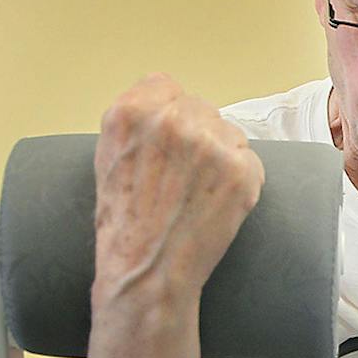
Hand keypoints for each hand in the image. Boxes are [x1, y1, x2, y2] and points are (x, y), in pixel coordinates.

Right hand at [93, 74, 263, 308]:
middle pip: (200, 108)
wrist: (146, 271)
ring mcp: (210, 143)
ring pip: (229, 132)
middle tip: (182, 177)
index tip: (165, 143)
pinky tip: (215, 203)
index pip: (164, 86)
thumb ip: (135, 121)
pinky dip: (239, 180)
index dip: (166, 114)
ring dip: (220, 156)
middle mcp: (172, 120)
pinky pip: (249, 160)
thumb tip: (167, 102)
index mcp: (132, 112)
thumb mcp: (108, 157)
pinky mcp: (241, 170)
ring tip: (197, 193)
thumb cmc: (124, 223)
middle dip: (196, 137)